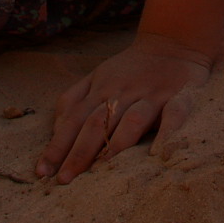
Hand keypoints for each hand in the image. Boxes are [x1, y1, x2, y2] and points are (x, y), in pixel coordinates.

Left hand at [36, 32, 214, 183]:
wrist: (173, 42)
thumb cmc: (129, 69)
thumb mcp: (96, 76)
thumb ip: (74, 101)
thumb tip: (54, 131)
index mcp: (101, 88)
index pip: (74, 119)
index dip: (58, 145)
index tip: (43, 171)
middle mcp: (124, 92)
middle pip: (98, 123)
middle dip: (79, 152)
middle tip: (65, 179)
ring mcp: (152, 95)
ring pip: (132, 121)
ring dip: (115, 146)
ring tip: (101, 170)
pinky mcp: (180, 95)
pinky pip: (174, 114)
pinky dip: (166, 133)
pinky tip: (157, 153)